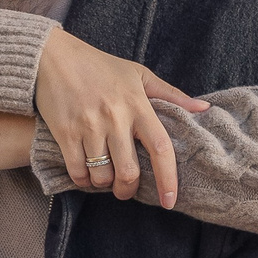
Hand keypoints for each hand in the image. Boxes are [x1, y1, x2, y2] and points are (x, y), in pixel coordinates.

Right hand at [33, 29, 206, 204]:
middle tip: (126, 189)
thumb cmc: (100, 66)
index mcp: (138, 105)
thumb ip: (171, 95)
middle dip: (128, 190)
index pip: (160, 148)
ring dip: (104, 184)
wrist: (53, 57)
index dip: (168, 179)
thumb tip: (204, 109)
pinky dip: (82, 180)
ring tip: (103, 177)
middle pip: (129, 172)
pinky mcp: (65, 132)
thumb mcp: (138, 75)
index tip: (169, 201)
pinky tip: (85, 173)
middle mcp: (115, 117)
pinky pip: (77, 171)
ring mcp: (89, 126)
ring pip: (102, 176)